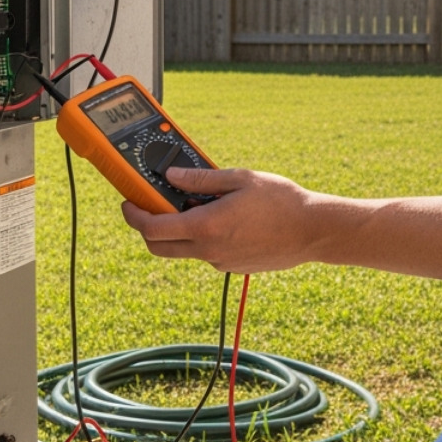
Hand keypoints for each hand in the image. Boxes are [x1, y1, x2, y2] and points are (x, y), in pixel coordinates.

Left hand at [119, 167, 326, 273]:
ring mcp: (221, 261)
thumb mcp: (240, 179)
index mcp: (206, 226)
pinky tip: (226, 219)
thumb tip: (171, 175)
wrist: (313, 231)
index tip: (129, 204)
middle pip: (160, 247)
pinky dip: (204, 237)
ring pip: (184, 250)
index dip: (133, 217)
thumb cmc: (281, 201)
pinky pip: (207, 253)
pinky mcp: (233, 266)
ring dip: (179, 231)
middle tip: (152, 206)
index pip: (153, 229)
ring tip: (200, 205)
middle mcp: (209, 250)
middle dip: (147, 229)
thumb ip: (201, 179)